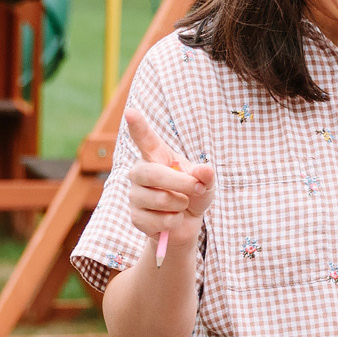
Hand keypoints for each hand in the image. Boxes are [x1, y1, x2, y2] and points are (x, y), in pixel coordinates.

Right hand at [123, 108, 214, 255]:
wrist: (186, 224)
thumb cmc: (194, 195)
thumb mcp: (206, 183)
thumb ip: (206, 175)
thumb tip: (205, 171)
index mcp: (156, 156)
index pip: (145, 139)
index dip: (138, 126)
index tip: (130, 112)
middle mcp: (140, 172)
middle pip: (152, 173)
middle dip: (180, 183)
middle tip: (197, 188)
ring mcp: (135, 195)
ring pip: (159, 199)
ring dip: (181, 205)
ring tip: (182, 205)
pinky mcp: (135, 217)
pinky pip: (158, 220)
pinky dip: (173, 222)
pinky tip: (172, 219)